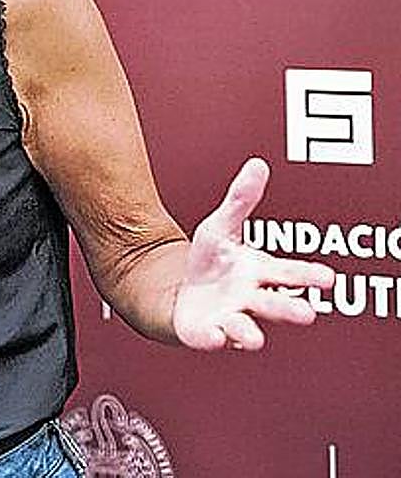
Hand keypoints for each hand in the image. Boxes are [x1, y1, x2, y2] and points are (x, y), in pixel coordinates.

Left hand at [172, 157, 335, 350]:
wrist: (178, 291)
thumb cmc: (209, 263)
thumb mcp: (221, 226)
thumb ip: (240, 199)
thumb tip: (257, 165)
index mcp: (260, 272)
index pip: (289, 273)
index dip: (307, 275)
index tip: (326, 278)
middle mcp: (251, 299)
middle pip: (274, 304)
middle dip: (290, 309)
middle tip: (306, 313)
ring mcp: (231, 317)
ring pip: (245, 328)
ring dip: (250, 332)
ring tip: (254, 336)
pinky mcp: (207, 332)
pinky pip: (210, 338)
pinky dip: (213, 339)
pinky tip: (216, 335)